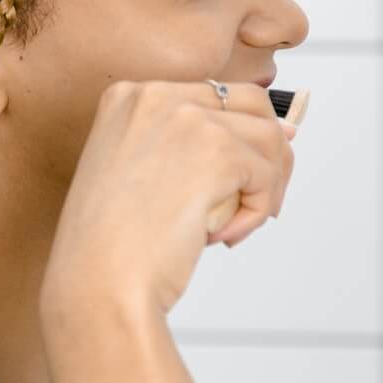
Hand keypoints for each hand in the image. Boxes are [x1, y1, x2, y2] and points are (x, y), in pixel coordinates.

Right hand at [44, 79, 296, 317]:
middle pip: (252, 106)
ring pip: (269, 139)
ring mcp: (188, 119)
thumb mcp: (141, 175)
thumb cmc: (113, 247)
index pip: (213, 96)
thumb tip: (284, 129)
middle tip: (255, 201)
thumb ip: (195, 145)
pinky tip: (222, 237)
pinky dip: (255, 213)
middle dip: (267, 155)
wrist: (98, 285)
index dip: (238, 139)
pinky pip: (266, 175)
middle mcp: (157, 96)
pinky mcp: (218, 152)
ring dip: (264, 189)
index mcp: (129, 97)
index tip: (238, 178)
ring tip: (232, 226)